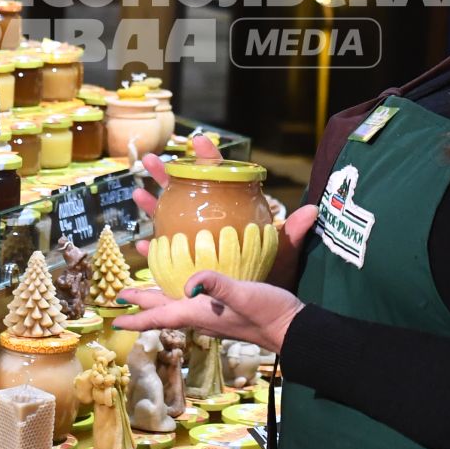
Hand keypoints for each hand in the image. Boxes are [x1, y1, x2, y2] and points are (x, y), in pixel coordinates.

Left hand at [113, 272, 304, 353]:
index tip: (115, 320)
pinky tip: (185, 291)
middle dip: (141, 303)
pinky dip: (179, 296)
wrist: (292, 329)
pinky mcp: (225, 312)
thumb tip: (189, 284)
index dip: (136, 316)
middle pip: (163, 310)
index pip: (160, 316)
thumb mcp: (243, 294)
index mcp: (199, 312)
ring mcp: (213, 316)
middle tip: (120, 297)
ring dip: (158, 300)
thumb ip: (217, 286)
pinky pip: (193, 304)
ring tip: (144, 293)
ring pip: (177, 307)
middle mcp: (202, 316)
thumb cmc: (267, 312)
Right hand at [132, 135, 318, 287]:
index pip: (219, 178)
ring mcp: (198, 242)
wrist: (270, 307)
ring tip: (137, 192)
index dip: (208, 158)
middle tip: (150, 160)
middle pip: (185, 192)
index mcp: (234, 214)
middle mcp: (212, 224)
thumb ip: (293, 234)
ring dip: (152, 205)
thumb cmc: (277, 275)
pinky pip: (167, 254)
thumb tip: (312, 211)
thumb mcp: (285, 254)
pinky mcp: (189, 263)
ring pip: (169, 218)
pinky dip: (154, 247)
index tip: (198, 141)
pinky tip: (142, 243)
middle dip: (166, 174)